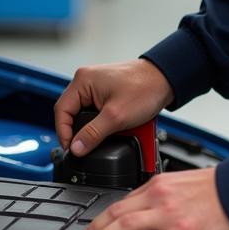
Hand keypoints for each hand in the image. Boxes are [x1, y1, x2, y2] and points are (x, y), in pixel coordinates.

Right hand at [55, 59, 173, 155]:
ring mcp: (97, 87)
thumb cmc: (145, 88)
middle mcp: (87, 81)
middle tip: (86, 147)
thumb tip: (76, 148)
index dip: (64, 133)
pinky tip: (112, 130)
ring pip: (85, 115)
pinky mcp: (107, 93)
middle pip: (72, 113)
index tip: (72, 149)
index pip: (62, 111)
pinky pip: (97, 113)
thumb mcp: (116, 116)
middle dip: (80, 132)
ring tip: (103, 137)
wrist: (166, 80)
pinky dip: (104, 123)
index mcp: (83, 80)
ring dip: (94, 128)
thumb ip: (93, 134)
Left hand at [71, 167, 228, 229]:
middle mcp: (160, 196)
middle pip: (116, 213)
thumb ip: (163, 199)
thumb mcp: (184, 186)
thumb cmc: (220, 190)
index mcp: (159, 185)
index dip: (100, 219)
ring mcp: (170, 215)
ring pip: (126, 227)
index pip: (121, 202)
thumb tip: (148, 215)